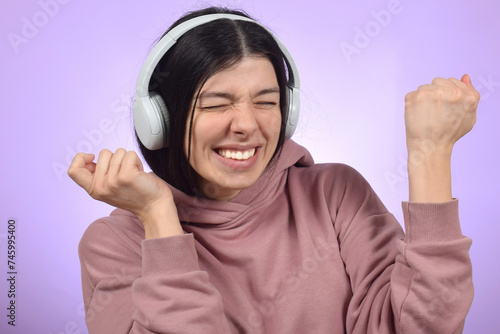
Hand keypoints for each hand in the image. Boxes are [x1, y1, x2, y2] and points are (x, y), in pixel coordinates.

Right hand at [68, 149, 182, 237]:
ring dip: (128, 160)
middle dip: (116, 158)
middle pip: (103, 153)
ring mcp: (112, 181)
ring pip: (118, 152)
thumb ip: (98, 175)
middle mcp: (100, 187)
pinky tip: (139, 173)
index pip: (73, 170)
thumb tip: (90, 159)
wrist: (154, 207)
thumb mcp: (109, 188)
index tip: (93, 158)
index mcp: (93, 190)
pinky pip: (130, 154)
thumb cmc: (135, 194)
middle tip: (125, 173)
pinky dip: (137, 160)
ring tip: (134, 174)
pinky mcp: (126, 176)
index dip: (80, 158)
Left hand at [405, 74, 479, 153]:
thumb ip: (470, 94)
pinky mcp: (416, 97)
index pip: (453, 81)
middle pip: (438, 82)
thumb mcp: (469, 116)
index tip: (445, 109)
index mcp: (468, 95)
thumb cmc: (449, 134)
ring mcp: (432, 93)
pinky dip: (412, 104)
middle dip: (435, 94)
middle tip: (435, 113)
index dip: (447, 96)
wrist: (430, 147)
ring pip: (424, 87)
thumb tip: (465, 76)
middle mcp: (451, 92)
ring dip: (423, 98)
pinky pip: (412, 94)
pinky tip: (417, 116)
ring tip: (427, 115)